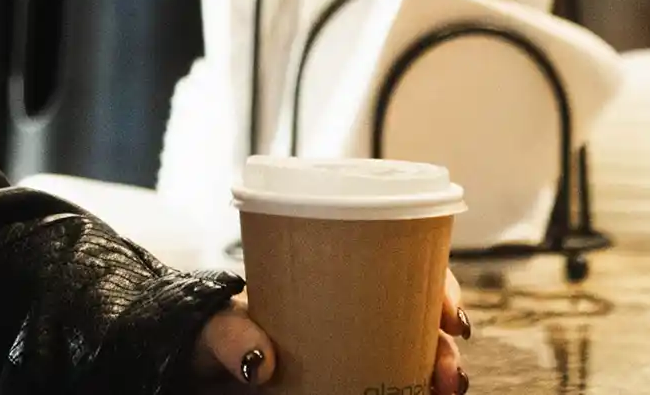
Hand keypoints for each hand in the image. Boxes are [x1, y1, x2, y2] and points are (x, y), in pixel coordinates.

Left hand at [192, 270, 472, 390]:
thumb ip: (228, 335)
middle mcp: (353, 311)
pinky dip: (411, 390)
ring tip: (445, 391)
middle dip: (446, 345)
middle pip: (421, 317)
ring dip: (439, 371)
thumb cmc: (209, 332)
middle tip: (450, 372)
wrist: (196, 361)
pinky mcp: (345, 382)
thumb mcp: (216, 325)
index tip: (453, 317)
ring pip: (414, 354)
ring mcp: (352, 350)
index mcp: (333, 276)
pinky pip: (390, 385)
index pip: (403, 266)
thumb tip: (258, 363)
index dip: (440, 287)